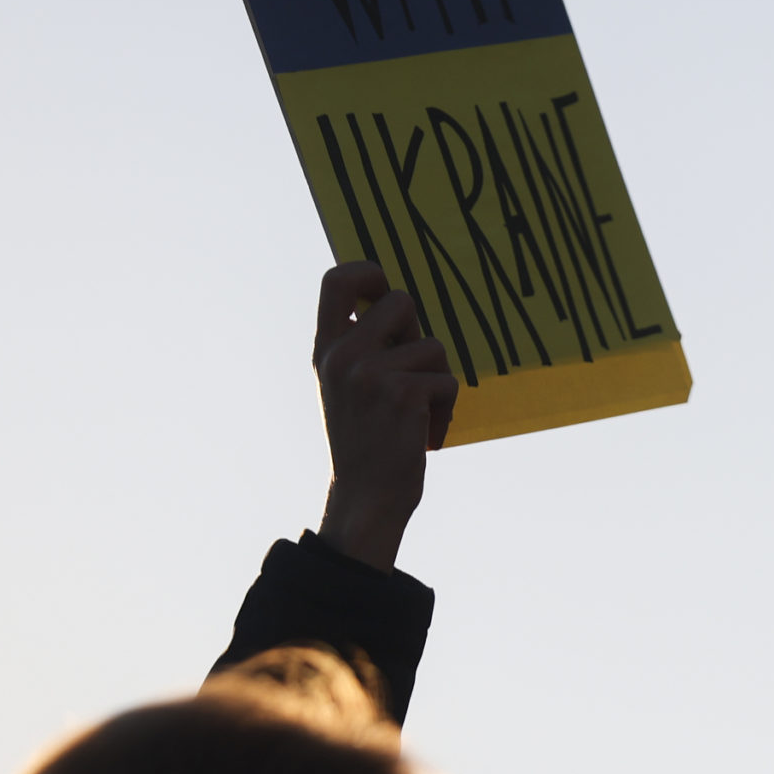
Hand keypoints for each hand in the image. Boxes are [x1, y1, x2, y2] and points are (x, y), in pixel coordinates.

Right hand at [312, 262, 457, 570]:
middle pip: (401, 300)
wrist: (367, 500)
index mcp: (327, 350)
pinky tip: (424, 436)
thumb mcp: (348, 386)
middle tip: (411, 373)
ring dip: (437, 380)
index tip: (383, 298)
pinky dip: (446, 409)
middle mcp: (342, 355)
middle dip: (419, 334)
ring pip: (433, 345)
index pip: (337, 279)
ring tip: (416, 416)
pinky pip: (447, 380)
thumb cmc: (368, 443)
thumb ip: (362, 345)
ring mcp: (369, 373)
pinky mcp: (401, 392)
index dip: (369, 274)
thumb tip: (396, 301)